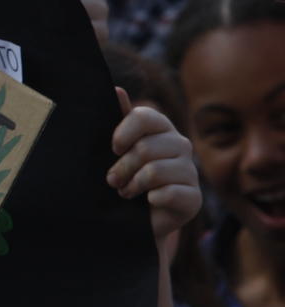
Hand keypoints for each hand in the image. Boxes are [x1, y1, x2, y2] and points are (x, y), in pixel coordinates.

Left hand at [107, 88, 201, 246]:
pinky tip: (149, 201)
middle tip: (113, 180)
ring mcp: (190, 172)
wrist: (138, 217)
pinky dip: (152, 199)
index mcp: (162, 129)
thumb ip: (118, 119)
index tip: (113, 148)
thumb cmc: (127, 176)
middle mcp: (180, 146)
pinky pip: (169, 193)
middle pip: (145, 148)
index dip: (124, 132)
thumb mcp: (118, 149)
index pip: (145, 117)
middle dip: (122, 168)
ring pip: (154, 171)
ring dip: (133, 185)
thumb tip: (115, 89)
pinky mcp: (194, 198)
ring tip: (126, 191)